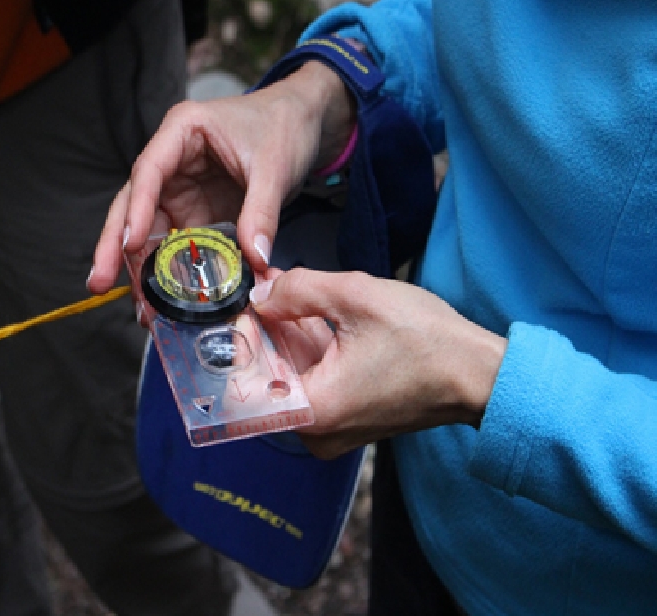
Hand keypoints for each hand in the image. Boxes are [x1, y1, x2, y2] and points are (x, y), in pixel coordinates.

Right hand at [89, 61, 355, 294]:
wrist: (304, 122)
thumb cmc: (283, 126)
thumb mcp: (275, 167)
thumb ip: (262, 212)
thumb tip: (255, 261)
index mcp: (182, 132)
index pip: (149, 171)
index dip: (137, 208)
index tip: (130, 245)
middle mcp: (172, 162)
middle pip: (134, 204)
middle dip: (115, 246)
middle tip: (97, 282)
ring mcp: (181, 190)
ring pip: (151, 231)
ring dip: (142, 268)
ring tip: (138, 307)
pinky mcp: (197, 212)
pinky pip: (179, 244)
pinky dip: (174, 272)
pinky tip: (166, 301)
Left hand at [249, 268, 507, 458]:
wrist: (479, 374)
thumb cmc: (428, 341)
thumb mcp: (356, 298)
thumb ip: (297, 291)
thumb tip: (261, 294)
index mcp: (313, 411)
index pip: (241, 383)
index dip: (239, 339)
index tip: (247, 303)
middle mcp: (316, 431)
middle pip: (265, 377)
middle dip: (264, 327)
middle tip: (264, 286)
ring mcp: (332, 429)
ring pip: (289, 376)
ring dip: (285, 333)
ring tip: (283, 288)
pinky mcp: (347, 418)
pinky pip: (313, 382)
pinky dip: (308, 347)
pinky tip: (307, 310)